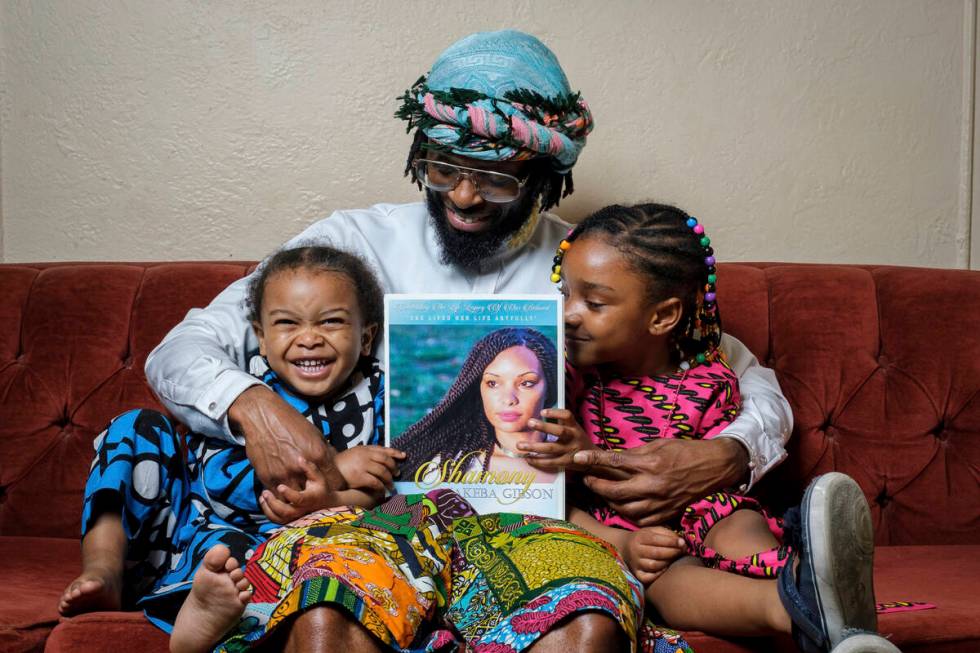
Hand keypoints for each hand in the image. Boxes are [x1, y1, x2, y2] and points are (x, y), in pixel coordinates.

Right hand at [230, 385, 346, 496]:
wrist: (261, 417)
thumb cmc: (290, 422)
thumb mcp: (315, 434)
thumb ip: (326, 452)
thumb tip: (336, 465)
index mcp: (317, 454)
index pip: (336, 482)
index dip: (337, 485)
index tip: (333, 485)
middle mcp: (302, 467)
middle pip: (319, 494)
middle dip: (320, 495)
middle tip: (318, 491)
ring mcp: (284, 475)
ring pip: (298, 501)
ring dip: (301, 499)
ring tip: (301, 493)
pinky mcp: (268, 479)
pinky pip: (280, 498)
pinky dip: (284, 497)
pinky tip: (286, 489)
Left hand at [258, 458, 338, 523]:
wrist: (324, 504)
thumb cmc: (319, 487)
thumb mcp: (318, 477)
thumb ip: (309, 468)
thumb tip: (299, 458)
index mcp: (310, 498)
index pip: (299, 499)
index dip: (289, 494)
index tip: (280, 486)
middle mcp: (303, 510)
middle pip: (287, 512)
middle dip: (274, 503)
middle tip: (265, 492)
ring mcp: (296, 516)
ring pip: (280, 519)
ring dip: (268, 508)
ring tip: (263, 495)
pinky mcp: (289, 519)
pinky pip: (276, 520)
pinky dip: (268, 512)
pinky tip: (263, 500)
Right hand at [335, 446, 405, 494]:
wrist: (328, 473)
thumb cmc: (342, 465)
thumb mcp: (354, 454)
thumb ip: (367, 454)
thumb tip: (383, 461)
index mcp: (364, 449)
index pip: (383, 449)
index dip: (395, 452)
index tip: (403, 456)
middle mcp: (364, 455)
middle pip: (386, 460)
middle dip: (394, 467)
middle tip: (397, 474)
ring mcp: (362, 465)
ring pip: (382, 472)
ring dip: (389, 480)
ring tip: (392, 486)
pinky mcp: (359, 476)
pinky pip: (375, 482)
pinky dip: (381, 487)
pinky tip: (382, 491)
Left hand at [517, 409, 593, 470]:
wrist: (594, 459)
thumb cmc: (578, 440)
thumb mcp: (574, 428)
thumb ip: (561, 422)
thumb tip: (542, 413)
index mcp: (575, 427)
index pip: (567, 416)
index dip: (555, 413)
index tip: (542, 411)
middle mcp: (573, 438)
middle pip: (560, 432)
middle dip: (544, 427)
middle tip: (530, 422)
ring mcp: (570, 451)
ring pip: (551, 448)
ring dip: (534, 447)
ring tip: (520, 445)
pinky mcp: (566, 462)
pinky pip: (550, 462)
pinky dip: (537, 461)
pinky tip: (528, 457)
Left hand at [572, 438, 747, 526]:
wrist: (714, 467)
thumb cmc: (685, 451)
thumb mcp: (658, 444)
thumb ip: (634, 454)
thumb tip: (612, 459)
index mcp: (650, 463)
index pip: (614, 462)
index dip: (592, 460)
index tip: (577, 458)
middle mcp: (653, 485)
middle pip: (613, 491)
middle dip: (595, 486)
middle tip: (588, 479)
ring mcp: (660, 502)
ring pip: (624, 509)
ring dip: (609, 501)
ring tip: (603, 493)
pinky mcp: (667, 513)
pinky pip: (640, 520)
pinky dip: (628, 514)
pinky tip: (623, 505)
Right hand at [621, 527, 686, 585]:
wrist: (625, 548)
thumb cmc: (644, 538)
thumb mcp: (652, 531)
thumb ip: (667, 534)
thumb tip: (681, 542)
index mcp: (639, 537)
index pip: (656, 539)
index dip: (671, 541)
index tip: (683, 542)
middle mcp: (635, 551)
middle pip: (656, 553)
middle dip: (673, 552)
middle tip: (683, 551)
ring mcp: (635, 564)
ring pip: (654, 565)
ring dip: (668, 562)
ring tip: (675, 558)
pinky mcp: (637, 574)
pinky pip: (649, 577)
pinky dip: (659, 574)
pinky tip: (665, 568)